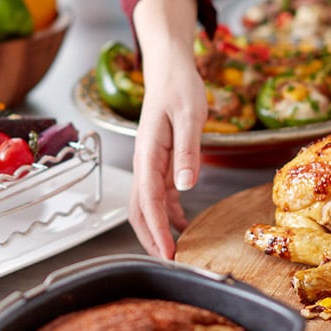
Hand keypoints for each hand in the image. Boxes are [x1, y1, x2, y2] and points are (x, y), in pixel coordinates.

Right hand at [128, 0, 203, 257]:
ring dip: (158, 229)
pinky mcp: (160, 160)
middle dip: (151, 239)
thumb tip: (185, 186)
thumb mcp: (190, 116)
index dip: (157, 231)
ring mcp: (151, 163)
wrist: (169, 67)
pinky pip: (159, 193)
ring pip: (147, 205)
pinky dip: (168, 212)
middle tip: (169, 263)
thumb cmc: (180, 87)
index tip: (168, 254)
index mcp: (149, 153)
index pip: (149, 201)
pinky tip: (182, 222)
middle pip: (139, 210)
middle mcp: (145, 162)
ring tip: (176, 251)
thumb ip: (188, 152)